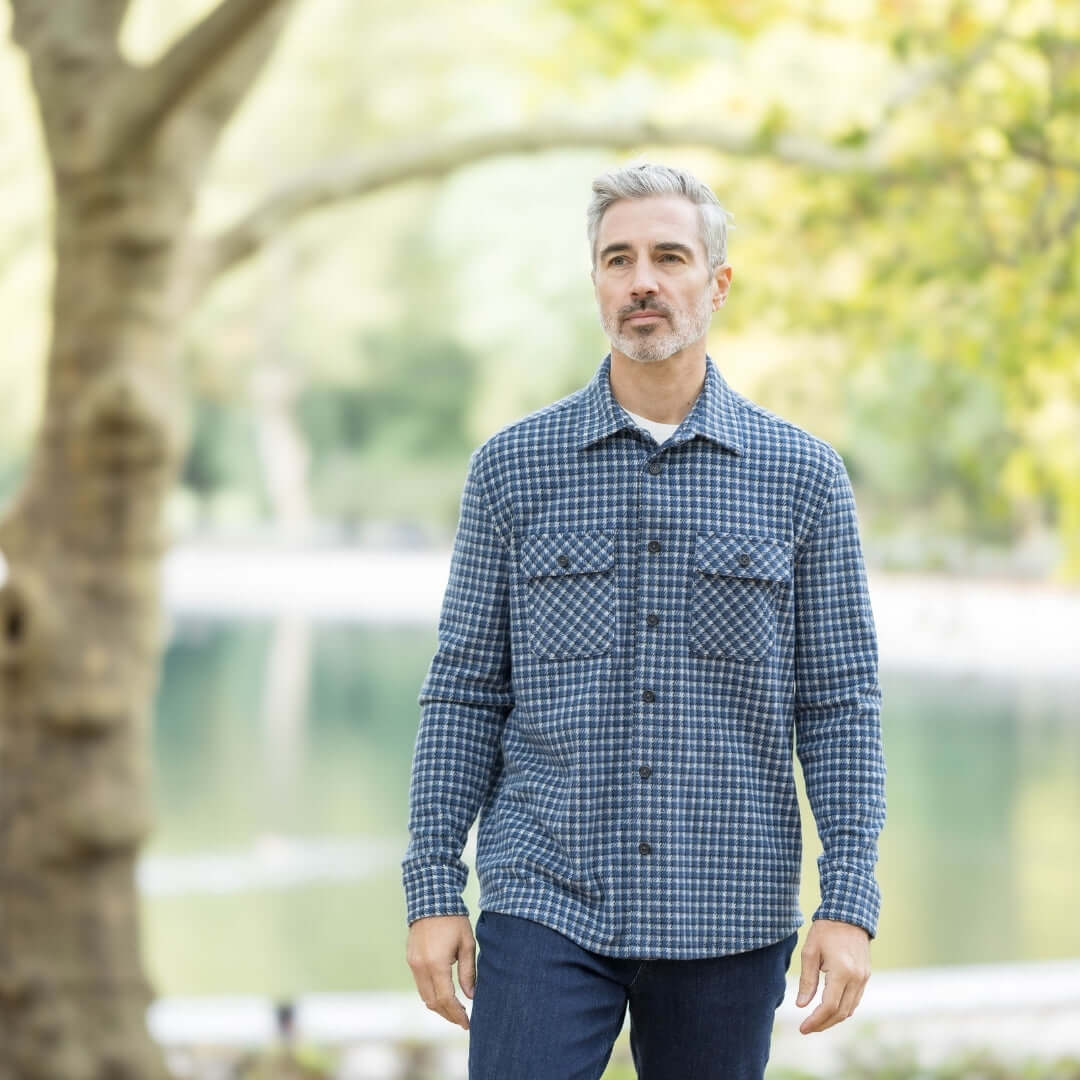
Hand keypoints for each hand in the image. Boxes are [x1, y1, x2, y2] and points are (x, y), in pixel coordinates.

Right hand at [406, 914, 475, 1030]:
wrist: (431, 900)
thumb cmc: (454, 920)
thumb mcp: (467, 944)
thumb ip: (468, 972)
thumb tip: (471, 996)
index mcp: (436, 964)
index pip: (446, 999)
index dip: (457, 1014)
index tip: (467, 1023)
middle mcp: (421, 967)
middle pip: (433, 1002)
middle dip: (448, 1014)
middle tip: (462, 1020)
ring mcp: (413, 964)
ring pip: (424, 995)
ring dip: (439, 1006)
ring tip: (455, 1010)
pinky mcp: (410, 959)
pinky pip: (420, 984)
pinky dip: (431, 994)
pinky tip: (443, 994)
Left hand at [795, 919, 870, 1033]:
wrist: (849, 914)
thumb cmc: (826, 930)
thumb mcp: (810, 952)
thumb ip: (807, 980)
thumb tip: (802, 1005)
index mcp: (842, 972)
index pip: (829, 1006)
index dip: (815, 1021)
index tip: (802, 1028)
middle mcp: (856, 978)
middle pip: (841, 1013)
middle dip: (823, 1024)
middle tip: (807, 1028)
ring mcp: (864, 978)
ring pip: (850, 1009)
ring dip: (833, 1019)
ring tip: (816, 1022)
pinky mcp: (865, 976)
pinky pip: (855, 1000)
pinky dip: (842, 1008)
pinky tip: (829, 1009)